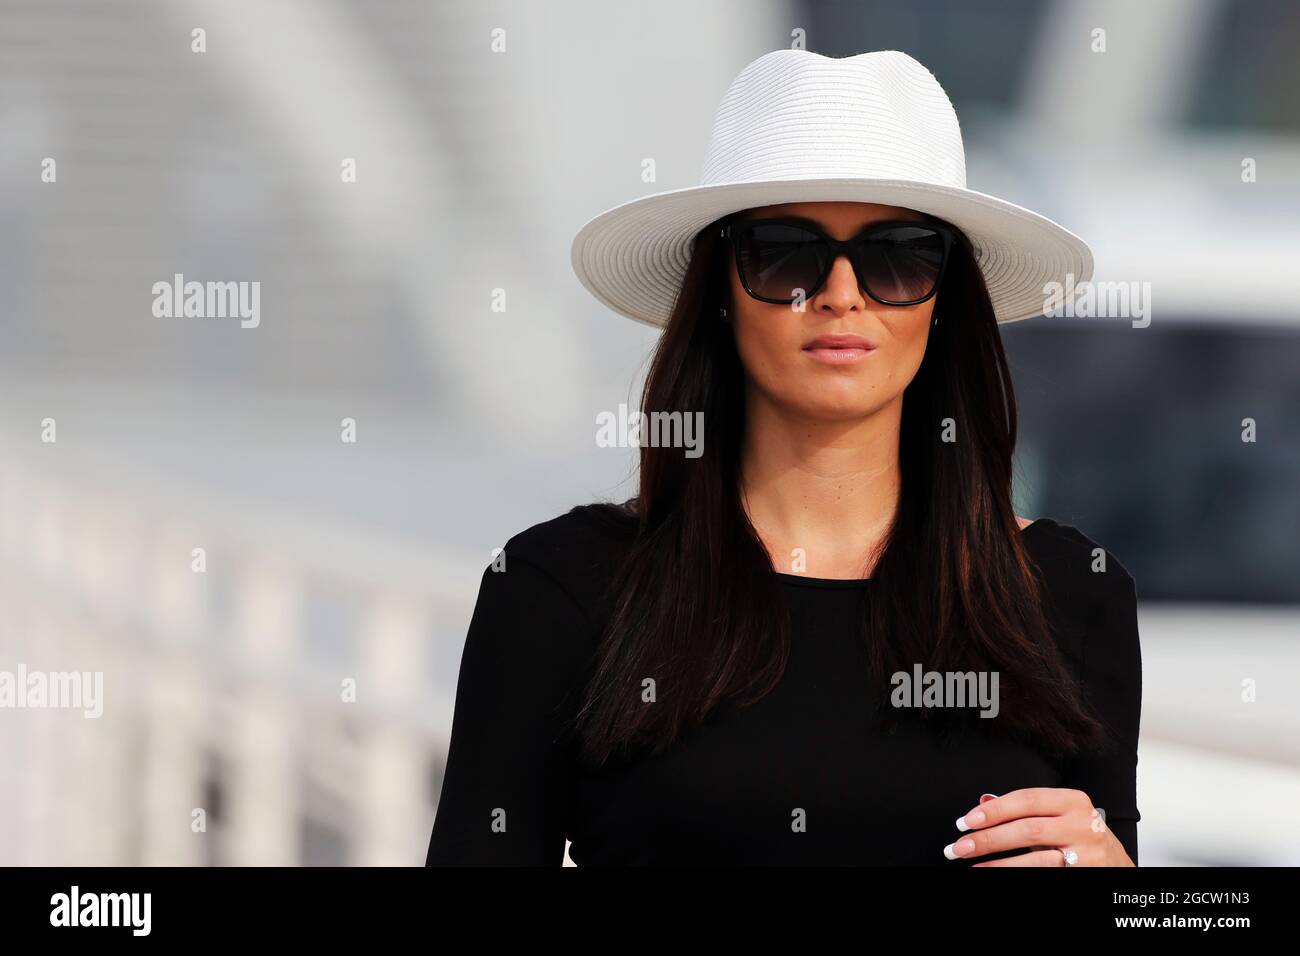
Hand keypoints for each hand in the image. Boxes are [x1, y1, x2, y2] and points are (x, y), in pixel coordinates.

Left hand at [943, 788, 1134, 866]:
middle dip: (988, 839)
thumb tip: (983, 802)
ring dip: (998, 864)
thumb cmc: (1081, 834)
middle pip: (1027, 830)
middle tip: (959, 846)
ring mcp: (1086, 854)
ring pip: (1035, 859)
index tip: (966, 820)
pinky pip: (1044, 875)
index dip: (994, 810)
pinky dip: (1016, 874)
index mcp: (1073, 801)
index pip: (1026, 800)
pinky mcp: (1084, 875)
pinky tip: (995, 873)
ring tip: (972, 865)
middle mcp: (1083, 825)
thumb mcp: (1059, 814)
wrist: (1118, 864)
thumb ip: (1024, 808)